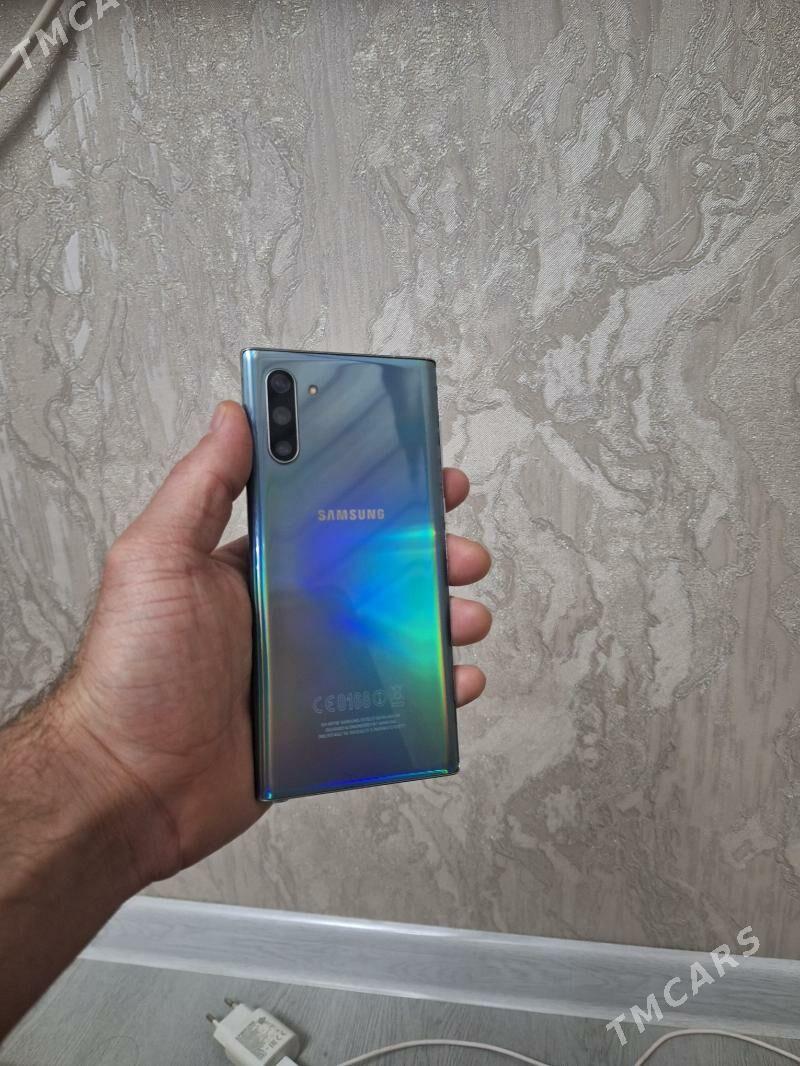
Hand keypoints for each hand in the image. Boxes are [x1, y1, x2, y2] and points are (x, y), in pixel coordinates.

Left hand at [63, 402, 491, 886]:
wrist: (129, 788)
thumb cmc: (132, 672)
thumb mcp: (157, 560)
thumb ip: (201, 487)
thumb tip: (234, 414)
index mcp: (255, 565)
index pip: (330, 512)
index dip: (381, 491)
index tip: (426, 474)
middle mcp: (288, 610)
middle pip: (378, 571)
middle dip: (431, 556)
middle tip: (463, 552)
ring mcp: (310, 668)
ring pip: (396, 633)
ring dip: (444, 619)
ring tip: (469, 618)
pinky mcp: (324, 722)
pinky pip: (393, 700)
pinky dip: (434, 690)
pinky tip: (457, 682)